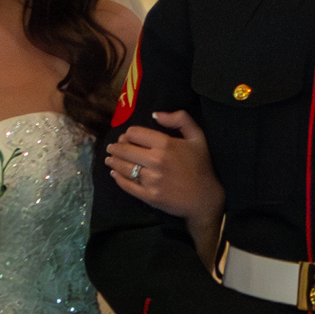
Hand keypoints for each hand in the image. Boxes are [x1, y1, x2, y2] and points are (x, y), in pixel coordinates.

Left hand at [105, 110, 223, 220]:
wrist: (205, 198)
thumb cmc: (201, 166)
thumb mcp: (198, 137)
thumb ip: (180, 119)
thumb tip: (155, 115)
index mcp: (166, 144)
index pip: (135, 134)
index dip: (128, 134)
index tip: (126, 137)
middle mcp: (156, 161)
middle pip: (125, 150)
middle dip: (115, 147)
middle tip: (111, 148)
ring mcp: (151, 180)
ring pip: (124, 167)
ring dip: (113, 161)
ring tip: (109, 159)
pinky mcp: (149, 196)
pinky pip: (127, 185)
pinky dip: (118, 178)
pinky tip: (114, 173)